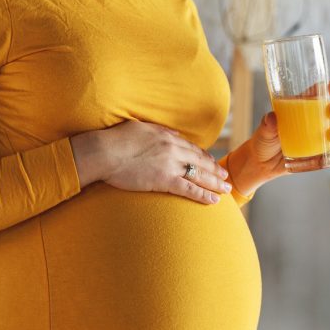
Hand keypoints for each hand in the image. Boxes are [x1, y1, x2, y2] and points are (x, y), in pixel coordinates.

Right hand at [70, 120, 231, 204]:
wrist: (103, 153)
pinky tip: (213, 201)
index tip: (213, 163)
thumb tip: (176, 134)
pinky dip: (203, 195)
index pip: (192, 149)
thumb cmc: (116, 140)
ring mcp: (170, 165)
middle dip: (215, 171)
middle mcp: (174, 149)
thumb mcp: (142, 128)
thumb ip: (161, 130)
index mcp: (168, 137)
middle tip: (226, 178)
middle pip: (201, 162)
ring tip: (226, 190)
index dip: (205, 158)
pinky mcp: (164, 180)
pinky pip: (189, 189)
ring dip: (215, 184)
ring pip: (200, 175)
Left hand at [227, 81, 329, 195]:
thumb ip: (267, 123)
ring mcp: (314, 139)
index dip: (326, 89)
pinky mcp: (315, 155)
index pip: (315, 96)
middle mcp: (310, 123)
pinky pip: (329, 153)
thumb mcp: (263, 130)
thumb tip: (272, 117)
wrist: (260, 164)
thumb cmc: (262, 140)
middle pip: (328, 112)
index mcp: (298, 110)